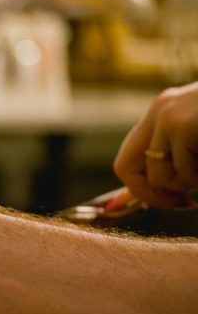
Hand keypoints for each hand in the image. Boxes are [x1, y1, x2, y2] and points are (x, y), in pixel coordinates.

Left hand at [114, 82, 197, 207]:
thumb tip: (135, 200)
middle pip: (125, 168)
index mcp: (163, 111)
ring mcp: (170, 117)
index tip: (166, 201)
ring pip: (160, 177)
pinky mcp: (184, 126)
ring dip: (189, 184)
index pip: (128, 159)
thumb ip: (175, 158)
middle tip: (184, 202)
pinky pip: (184, 174)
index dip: (137, 189)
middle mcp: (160, 110)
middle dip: (151, 194)